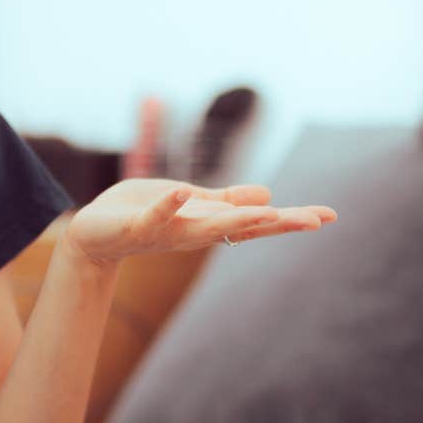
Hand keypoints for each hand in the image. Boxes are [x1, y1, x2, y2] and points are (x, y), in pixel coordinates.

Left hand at [63, 179, 336, 265]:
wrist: (94, 233)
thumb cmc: (143, 213)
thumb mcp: (193, 203)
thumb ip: (226, 201)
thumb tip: (269, 195)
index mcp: (212, 223)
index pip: (259, 222)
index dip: (292, 219)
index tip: (329, 216)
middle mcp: (197, 232)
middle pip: (246, 228)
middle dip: (281, 223)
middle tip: (316, 221)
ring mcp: (169, 231)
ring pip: (208, 227)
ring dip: (237, 218)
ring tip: (269, 208)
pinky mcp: (138, 226)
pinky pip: (156, 215)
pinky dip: (168, 204)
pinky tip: (181, 189)